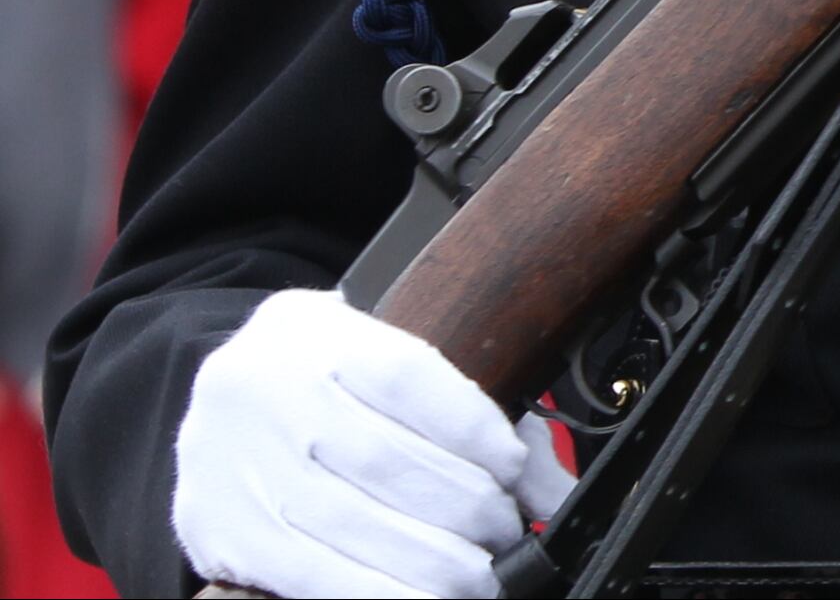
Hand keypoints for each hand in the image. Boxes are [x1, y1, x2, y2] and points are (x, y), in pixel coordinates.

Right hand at [173, 287, 572, 599]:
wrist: (218, 406)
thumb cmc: (327, 384)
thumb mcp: (386, 367)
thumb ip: (472, 418)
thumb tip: (553, 491)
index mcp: (316, 335)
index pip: (410, 378)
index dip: (476, 431)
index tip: (515, 470)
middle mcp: (266, 392)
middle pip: (387, 461)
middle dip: (465, 508)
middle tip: (503, 534)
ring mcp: (237, 464)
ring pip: (353, 524)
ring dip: (431, 562)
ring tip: (474, 574)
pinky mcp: (220, 529)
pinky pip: (311, 574)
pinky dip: (377, 594)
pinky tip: (423, 599)